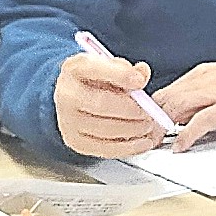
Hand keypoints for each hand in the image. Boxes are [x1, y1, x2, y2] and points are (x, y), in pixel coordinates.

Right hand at [54, 45, 169, 156]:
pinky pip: (105, 148)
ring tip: (148, 125)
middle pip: (101, 104)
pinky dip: (129, 147)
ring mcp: (68, 120)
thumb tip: (142, 73)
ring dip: (132, 129)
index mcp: (75, 69)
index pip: (95, 69)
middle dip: (130, 109)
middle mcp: (67, 94)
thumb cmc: (95, 81)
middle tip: (148, 112)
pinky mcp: (76, 142)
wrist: (75, 100)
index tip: (139, 81)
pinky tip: (143, 142)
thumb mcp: (110, 67)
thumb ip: (128, 70)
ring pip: (104, 129)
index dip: (120, 75)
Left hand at [151, 51, 215, 147]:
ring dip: (163, 128)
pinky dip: (186, 135)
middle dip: (152, 121)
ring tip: (158, 144)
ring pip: (176, 108)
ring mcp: (215, 93)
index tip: (148, 126)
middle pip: (164, 100)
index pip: (165, 91)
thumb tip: (183, 115)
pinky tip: (181, 145)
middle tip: (148, 139)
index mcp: (200, 74)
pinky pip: (199, 122)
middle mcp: (203, 80)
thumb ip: (201, 96)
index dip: (152, 111)